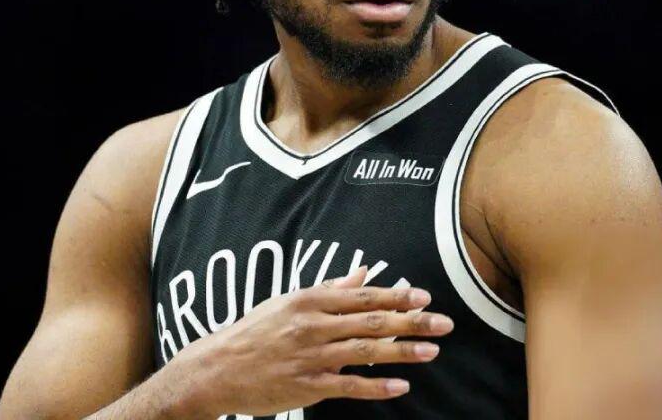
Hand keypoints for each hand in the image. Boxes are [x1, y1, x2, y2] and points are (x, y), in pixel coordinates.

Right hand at [168, 265, 453, 417]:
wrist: (218, 368)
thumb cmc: (256, 331)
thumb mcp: (289, 301)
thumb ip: (330, 289)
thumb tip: (363, 273)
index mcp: (310, 300)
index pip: (363, 295)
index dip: (396, 296)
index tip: (424, 296)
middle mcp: (313, 325)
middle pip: (372, 321)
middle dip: (412, 321)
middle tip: (444, 323)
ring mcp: (311, 357)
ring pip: (366, 351)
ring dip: (402, 351)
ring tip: (432, 351)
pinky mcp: (307, 387)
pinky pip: (349, 386)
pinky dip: (376, 386)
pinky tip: (400, 385)